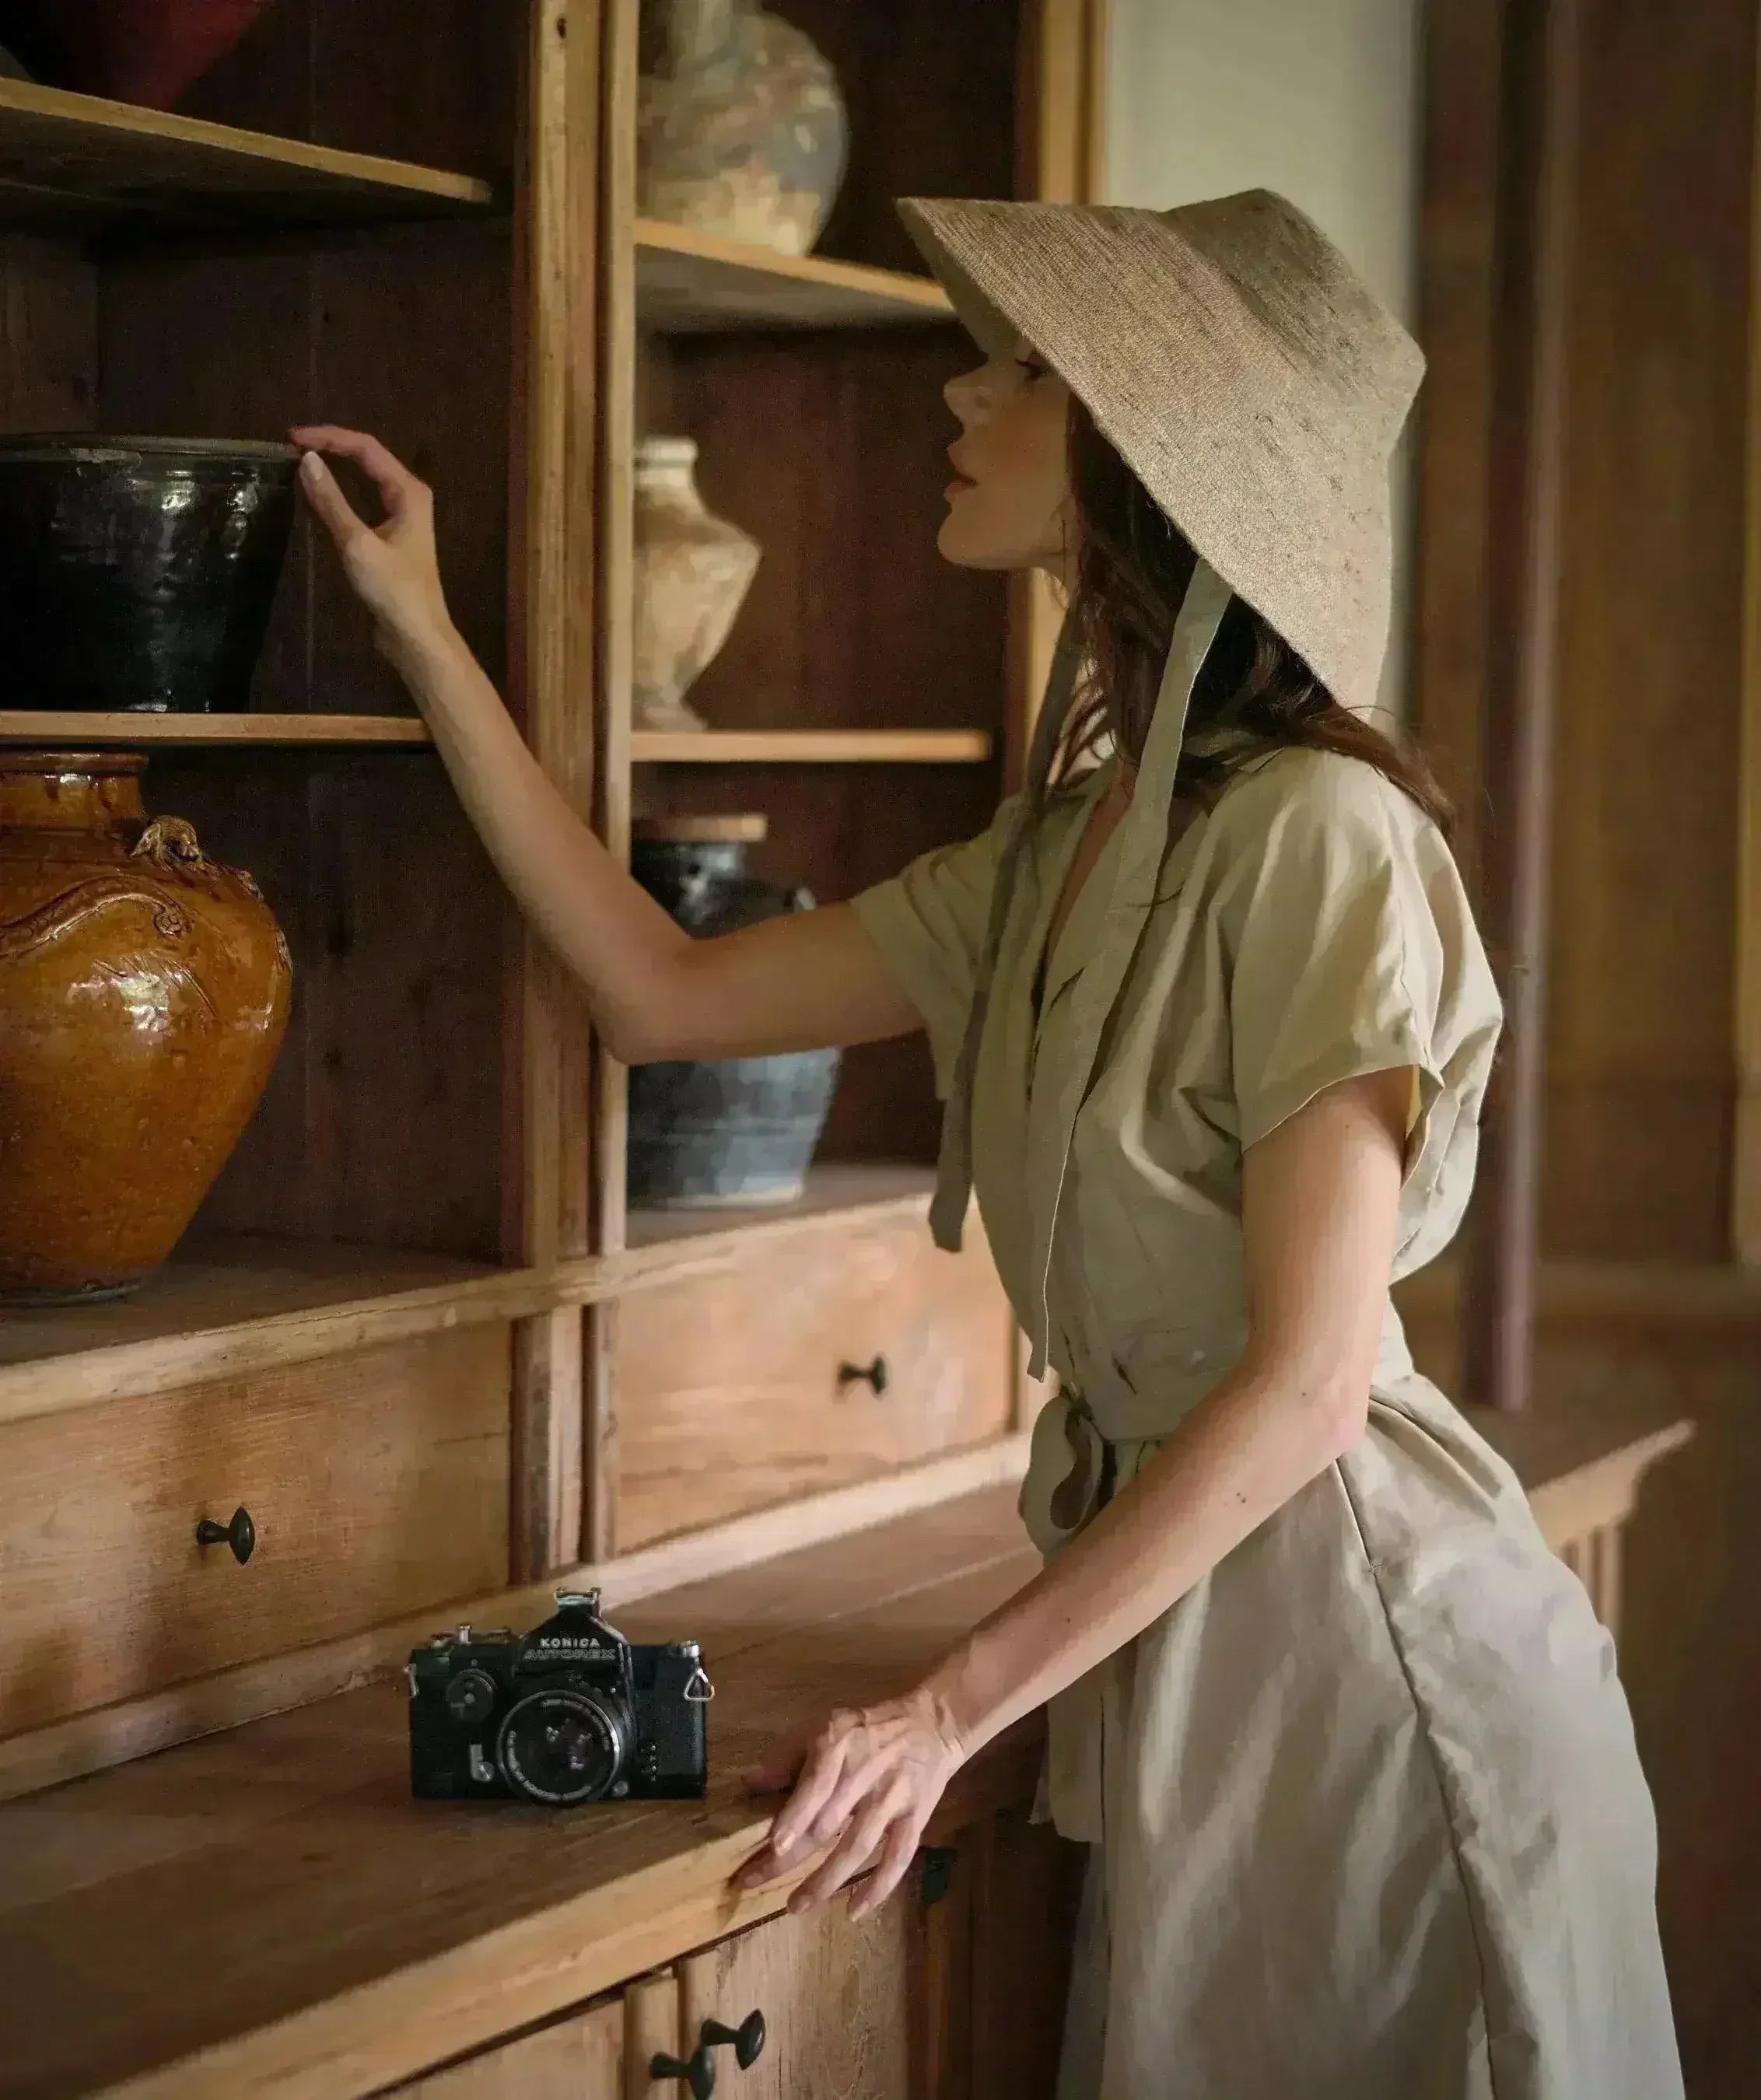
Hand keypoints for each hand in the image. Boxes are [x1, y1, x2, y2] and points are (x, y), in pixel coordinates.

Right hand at [290, 425, 455, 667]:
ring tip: (300, 462)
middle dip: (331, 447)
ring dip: (335, 468)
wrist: (416, 635)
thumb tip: (306, 461)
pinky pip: (362, 503)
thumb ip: (331, 501)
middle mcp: (408, 497)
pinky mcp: (390, 537)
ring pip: (364, 480)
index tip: (293, 438)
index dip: (329, 437)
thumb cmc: (393, 590)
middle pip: (366, 458)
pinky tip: (318, 495)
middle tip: (292, 446)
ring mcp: (401, 517)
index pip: (366, 448)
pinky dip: (340, 494)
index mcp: (408, 491)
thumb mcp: (356, 543)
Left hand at [731, 1690, 966, 1920]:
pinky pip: (897, 1858)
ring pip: (857, 1847)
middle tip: (753, 1883)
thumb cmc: (866, 1729)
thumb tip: (750, 1783)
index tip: (773, 1846)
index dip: (795, 1818)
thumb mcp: (824, 1725)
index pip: (814, 1787)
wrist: (930, 1725)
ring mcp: (892, 1800)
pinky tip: (855, 1911)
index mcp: (838, 1748)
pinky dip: (878, 1887)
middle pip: (826, 1825)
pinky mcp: (915, 1819)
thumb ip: (787, 1755)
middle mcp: (864, 1775)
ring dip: (826, 1881)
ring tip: (796, 1906)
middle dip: (789, 1858)